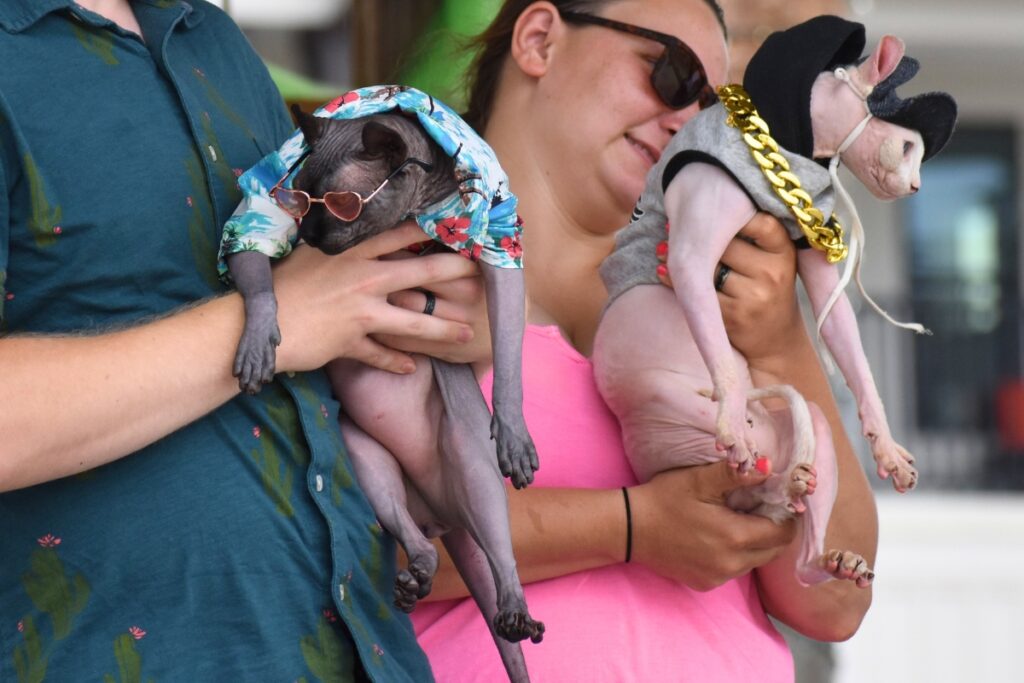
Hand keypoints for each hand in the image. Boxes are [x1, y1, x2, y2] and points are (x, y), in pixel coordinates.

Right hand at [272, 224, 478, 373]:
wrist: (255, 321)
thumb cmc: (282, 284)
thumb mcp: (311, 253)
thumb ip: (339, 244)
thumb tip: (351, 222)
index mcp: (353, 252)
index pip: (402, 235)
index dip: (434, 232)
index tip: (461, 230)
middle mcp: (363, 278)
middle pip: (421, 272)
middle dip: (455, 273)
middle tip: (483, 277)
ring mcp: (360, 312)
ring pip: (413, 322)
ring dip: (443, 329)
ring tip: (467, 334)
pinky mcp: (350, 343)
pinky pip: (382, 355)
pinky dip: (398, 362)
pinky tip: (413, 367)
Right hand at [629, 461, 794, 589]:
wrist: (629, 527)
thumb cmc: (664, 499)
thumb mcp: (699, 480)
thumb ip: (735, 474)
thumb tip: (768, 466)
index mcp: (735, 537)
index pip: (783, 533)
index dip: (786, 516)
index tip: (776, 500)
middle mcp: (731, 564)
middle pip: (772, 550)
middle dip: (772, 530)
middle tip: (757, 508)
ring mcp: (717, 577)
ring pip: (754, 561)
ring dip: (753, 544)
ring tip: (735, 520)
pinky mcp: (705, 583)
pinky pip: (733, 570)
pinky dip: (734, 555)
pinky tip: (716, 537)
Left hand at [657, 213, 803, 363]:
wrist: (774, 339)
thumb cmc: (766, 288)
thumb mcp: (772, 259)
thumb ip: (750, 234)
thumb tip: (696, 208)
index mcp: (784, 253)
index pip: (762, 223)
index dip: (736, 214)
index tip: (713, 208)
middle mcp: (772, 273)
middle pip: (725, 243)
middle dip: (700, 236)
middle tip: (672, 224)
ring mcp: (754, 296)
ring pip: (708, 267)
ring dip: (683, 258)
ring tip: (663, 247)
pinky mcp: (734, 316)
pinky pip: (698, 292)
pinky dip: (677, 281)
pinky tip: (664, 271)